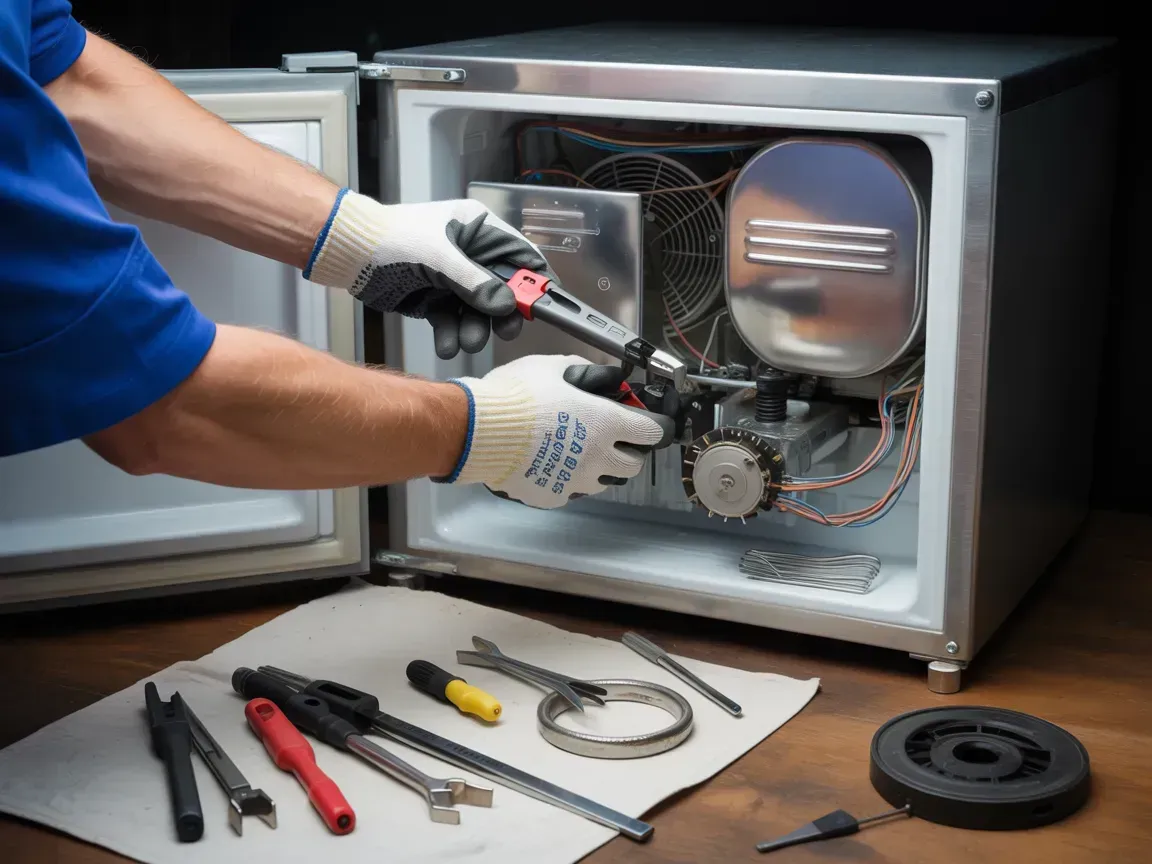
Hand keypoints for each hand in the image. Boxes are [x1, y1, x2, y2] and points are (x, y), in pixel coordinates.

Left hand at [304, 190, 553, 357]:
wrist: (349, 252)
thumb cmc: (392, 238)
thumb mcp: (439, 257)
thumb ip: (475, 282)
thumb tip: (506, 304)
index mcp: (478, 230)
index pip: (521, 256)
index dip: (535, 281)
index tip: (542, 307)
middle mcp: (470, 254)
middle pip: (503, 289)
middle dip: (501, 313)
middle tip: (503, 332)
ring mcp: (452, 278)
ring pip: (477, 311)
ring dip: (474, 329)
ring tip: (466, 342)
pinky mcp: (435, 299)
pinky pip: (452, 321)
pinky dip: (451, 335)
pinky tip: (448, 345)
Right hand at [442, 355, 676, 508]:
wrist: (479, 431)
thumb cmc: (518, 395)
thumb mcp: (555, 368)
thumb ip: (588, 373)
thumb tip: (607, 377)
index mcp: (606, 423)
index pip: (653, 433)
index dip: (653, 426)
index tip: (647, 422)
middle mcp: (598, 457)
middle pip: (634, 464)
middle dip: (629, 451)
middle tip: (613, 438)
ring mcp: (577, 481)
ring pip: (606, 482)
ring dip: (603, 468)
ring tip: (581, 451)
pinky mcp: (554, 496)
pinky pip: (573, 490)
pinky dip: (570, 479)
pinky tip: (553, 463)